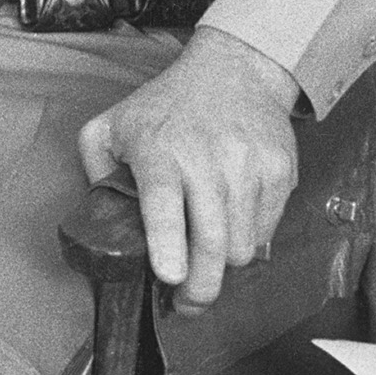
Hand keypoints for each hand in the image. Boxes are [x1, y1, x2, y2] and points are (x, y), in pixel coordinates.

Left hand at [77, 27, 300, 312]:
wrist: (233, 71)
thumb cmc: (166, 105)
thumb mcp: (112, 124)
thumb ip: (96, 170)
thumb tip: (100, 219)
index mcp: (158, 148)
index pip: (164, 201)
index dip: (168, 244)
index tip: (169, 276)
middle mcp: (206, 157)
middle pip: (213, 243)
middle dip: (201, 287)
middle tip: (188, 303)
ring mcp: (248, 166)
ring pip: (243, 248)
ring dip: (224, 266)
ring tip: (207, 257)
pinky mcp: (279, 172)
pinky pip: (268, 231)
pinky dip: (249, 240)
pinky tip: (231, 224)